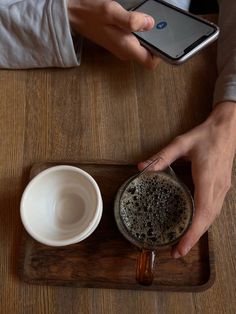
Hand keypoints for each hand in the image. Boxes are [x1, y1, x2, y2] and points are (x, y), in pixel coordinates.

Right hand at [67, 0, 159, 68]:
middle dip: (156, 41)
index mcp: (126, 48)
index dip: (161, 54)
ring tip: (146, 19)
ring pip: (143, 47)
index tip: (164, 39)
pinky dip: (140, 32)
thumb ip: (131, 20)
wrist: (73, 15)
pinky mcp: (120, 42)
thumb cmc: (91, 13)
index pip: (150, 63)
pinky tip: (137, 20)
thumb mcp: (111, 12)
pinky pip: (136, 41)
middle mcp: (126, 52)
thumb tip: (150, 24)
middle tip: (157, 24)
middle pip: (149, 55)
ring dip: (148, 36)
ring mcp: (122, 48)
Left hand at [138, 102, 235, 257]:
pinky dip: (204, 222)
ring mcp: (222, 188)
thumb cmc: (206, 136)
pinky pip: (214, 209)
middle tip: (177, 252)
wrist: (227, 129)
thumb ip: (162, 156)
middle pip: (208, 220)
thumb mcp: (181, 143)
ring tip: (184, 244)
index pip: (201, 211)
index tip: (181, 247)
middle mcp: (217, 187)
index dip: (192, 232)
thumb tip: (142, 169)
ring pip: (212, 217)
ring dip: (199, 232)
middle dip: (194, 238)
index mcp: (207, 178)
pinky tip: (195, 226)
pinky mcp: (222, 187)